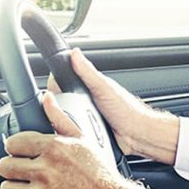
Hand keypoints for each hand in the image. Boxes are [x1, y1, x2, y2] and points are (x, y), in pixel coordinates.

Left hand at [0, 93, 145, 188]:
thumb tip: (47, 98)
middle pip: (4, 167)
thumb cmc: (101, 174)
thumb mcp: (84, 141)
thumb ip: (60, 118)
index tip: (20, 153)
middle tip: (23, 172)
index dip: (15, 149)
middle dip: (12, 169)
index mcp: (53, 148)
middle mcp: (45, 170)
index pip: (12, 143)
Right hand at [48, 48, 180, 163]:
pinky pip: (76, 129)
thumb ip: (88, 72)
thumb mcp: (104, 88)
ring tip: (68, 123)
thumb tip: (75, 53)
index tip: (51, 90)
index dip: (57, 84)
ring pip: (69, 115)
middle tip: (61, 110)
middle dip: (60, 105)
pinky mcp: (91, 130)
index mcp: (93, 86)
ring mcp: (90, 115)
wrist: (138, 135)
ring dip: (67, 119)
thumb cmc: (128, 110)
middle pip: (65, 99)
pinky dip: (73, 131)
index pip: (67, 80)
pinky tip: (74, 133)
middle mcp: (91, 100)